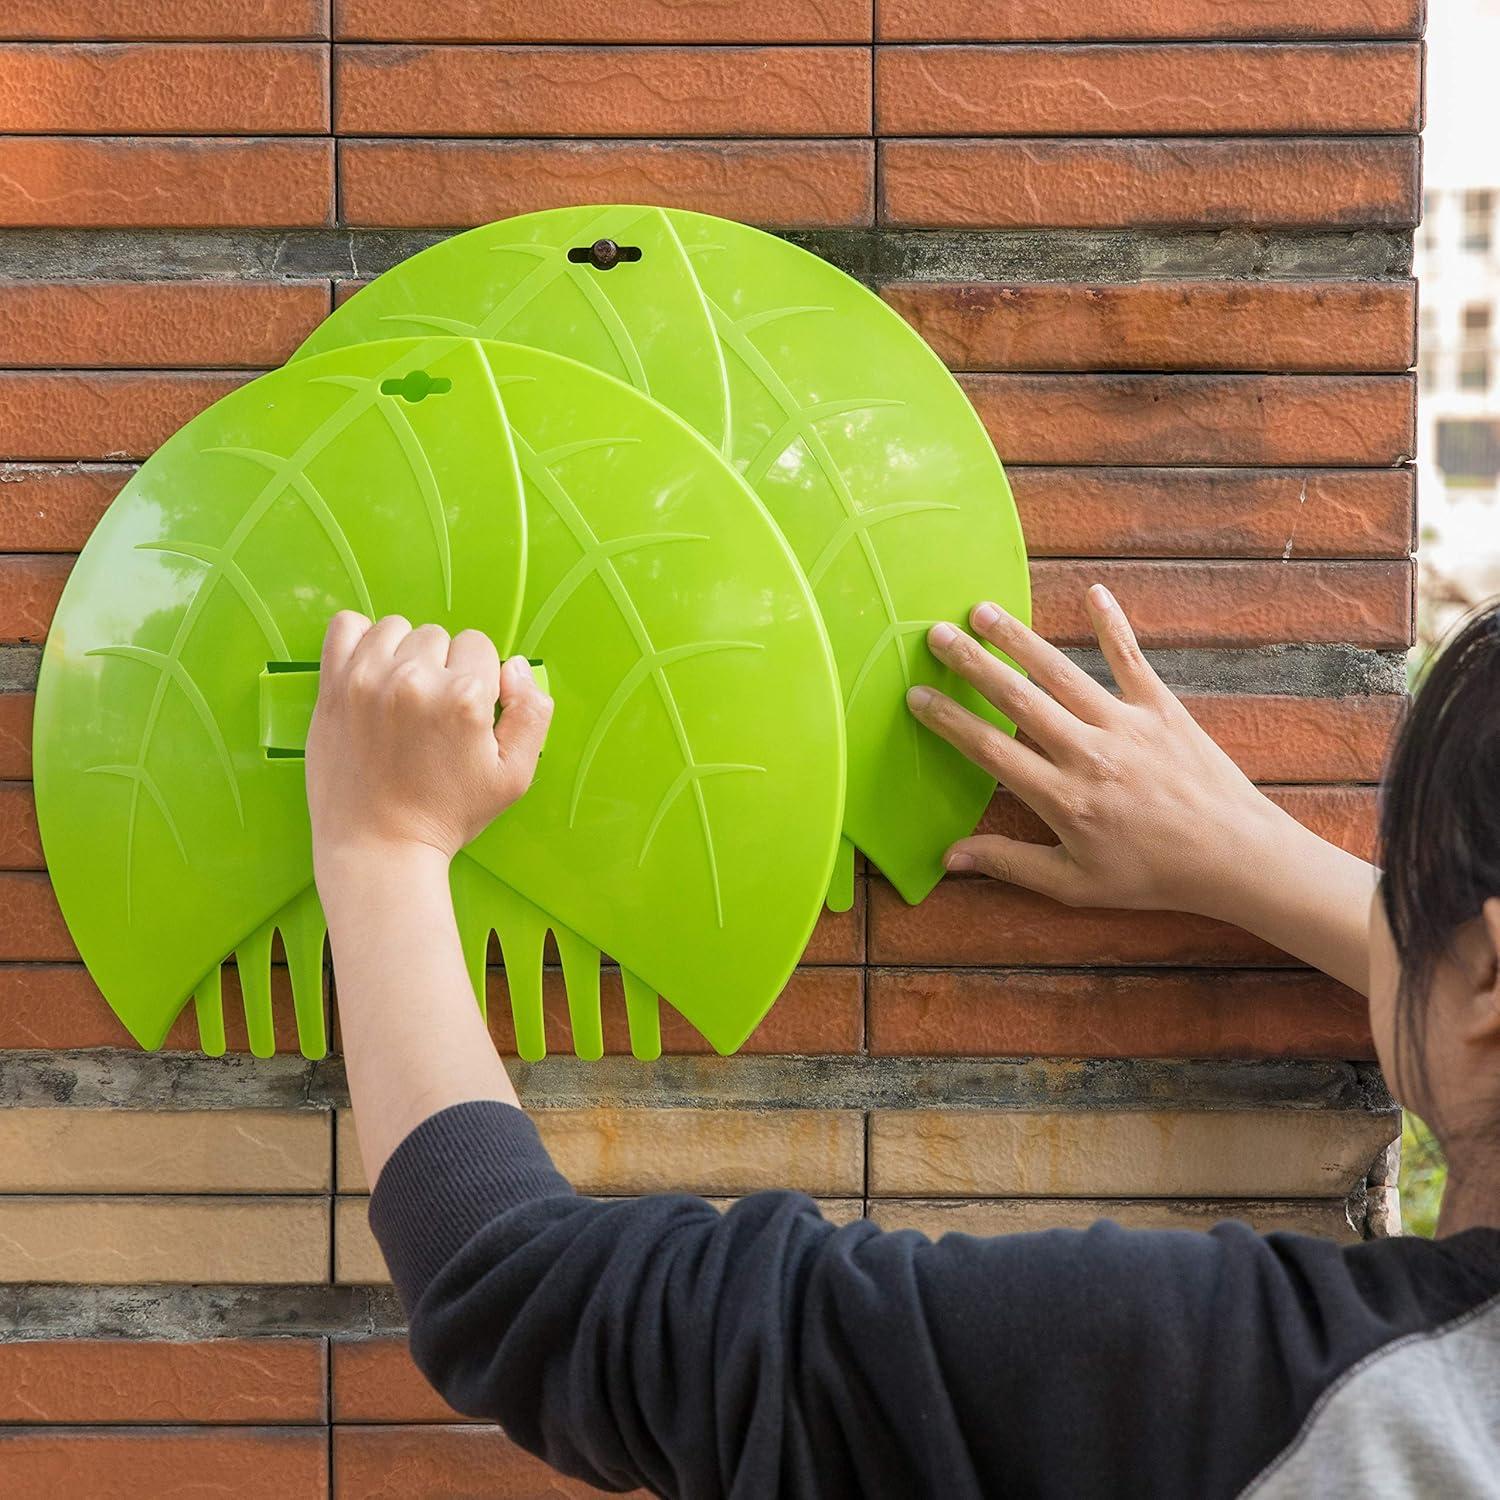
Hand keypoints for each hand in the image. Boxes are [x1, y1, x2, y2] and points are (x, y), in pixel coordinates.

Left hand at [305, 612, 552, 873]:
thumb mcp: (515, 775)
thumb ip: (533, 713)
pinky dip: (360, 640)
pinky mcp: (333, 687)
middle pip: (439, 636)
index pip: (481, 646)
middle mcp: (416, 679)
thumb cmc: (448, 814)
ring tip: (401, 697)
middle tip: (431, 716)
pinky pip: (346, 626)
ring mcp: (368, 679)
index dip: (478, 680)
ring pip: (398, 628)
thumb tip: (515, 668)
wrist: (379, 847)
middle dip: (442, 668)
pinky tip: (371, 671)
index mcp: (464, 696)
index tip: (463, 715)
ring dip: (403, 653)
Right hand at [906, 585, 1288, 924]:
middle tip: (936, 634)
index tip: (917, 695)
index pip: (991, 750)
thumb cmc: (1152, 875)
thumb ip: (1011, 864)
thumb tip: (950, 858)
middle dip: (973, 663)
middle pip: (1018, 698)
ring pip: (1061, 673)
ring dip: (1018, 639)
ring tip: (982, 611)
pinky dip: (1112, 625)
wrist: (1234, 856)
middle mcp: (1088, 754)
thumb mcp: (1076, 884)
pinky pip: (1131, 660)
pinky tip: (1093, 593)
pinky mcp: (1161, 709)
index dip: (950, 720)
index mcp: (1063, 798)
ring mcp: (1125, 725)